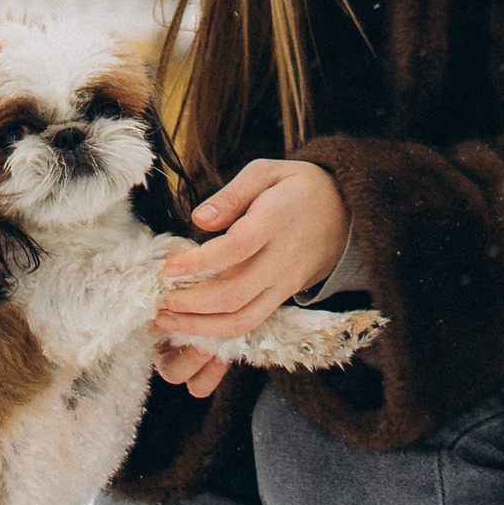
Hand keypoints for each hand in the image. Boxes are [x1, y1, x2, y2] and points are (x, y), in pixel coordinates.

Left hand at [152, 159, 349, 397]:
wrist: (344, 213)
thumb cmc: (296, 187)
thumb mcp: (266, 172)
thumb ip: (231, 195)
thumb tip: (198, 219)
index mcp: (276, 220)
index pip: (236, 248)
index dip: (200, 263)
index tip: (168, 269)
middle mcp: (280, 258)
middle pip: (235, 294)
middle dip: (192, 305)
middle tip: (159, 302)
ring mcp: (283, 283)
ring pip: (242, 319)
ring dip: (201, 328)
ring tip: (167, 321)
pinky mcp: (282, 297)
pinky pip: (251, 323)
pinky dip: (220, 332)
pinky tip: (193, 326)